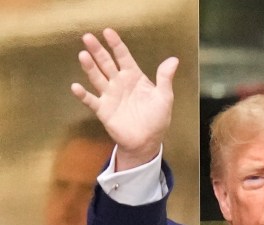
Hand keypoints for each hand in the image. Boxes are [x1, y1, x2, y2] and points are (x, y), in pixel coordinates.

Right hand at [71, 28, 178, 170]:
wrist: (147, 140)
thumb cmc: (157, 118)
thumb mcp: (164, 97)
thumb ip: (165, 78)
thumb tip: (174, 59)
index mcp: (134, 77)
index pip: (123, 56)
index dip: (116, 44)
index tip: (108, 32)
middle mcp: (119, 83)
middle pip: (106, 63)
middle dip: (98, 51)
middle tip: (88, 37)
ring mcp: (110, 95)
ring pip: (97, 77)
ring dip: (90, 67)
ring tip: (83, 55)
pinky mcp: (103, 110)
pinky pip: (91, 100)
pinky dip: (83, 94)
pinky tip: (76, 87)